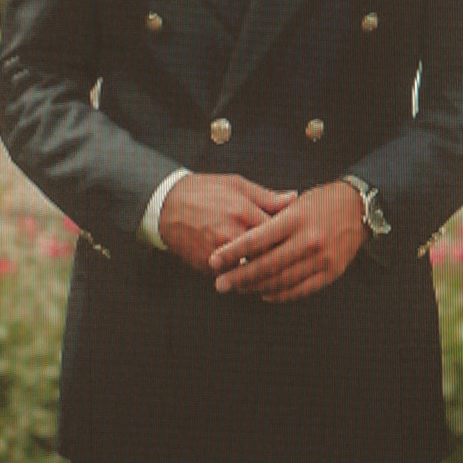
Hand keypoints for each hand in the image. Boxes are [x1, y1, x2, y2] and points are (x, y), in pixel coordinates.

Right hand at [150, 173, 284, 274]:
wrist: (165, 205)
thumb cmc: (203, 191)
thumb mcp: (236, 185)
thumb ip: (267, 196)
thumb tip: (294, 199)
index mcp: (243, 212)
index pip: (280, 233)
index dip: (291, 236)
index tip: (297, 237)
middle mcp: (231, 235)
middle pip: (269, 256)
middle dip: (281, 257)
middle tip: (290, 256)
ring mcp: (218, 254)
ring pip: (252, 271)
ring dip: (264, 271)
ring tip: (274, 266)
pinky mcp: (207, 268)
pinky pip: (234, 277)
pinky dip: (244, 276)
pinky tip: (252, 271)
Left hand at [215, 181, 368, 302]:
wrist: (359, 210)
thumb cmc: (320, 204)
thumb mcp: (294, 205)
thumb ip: (269, 221)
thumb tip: (240, 241)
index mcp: (295, 219)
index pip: (257, 239)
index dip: (232, 252)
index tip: (213, 261)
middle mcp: (309, 240)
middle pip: (266, 265)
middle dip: (239, 277)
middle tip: (220, 284)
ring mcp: (322, 259)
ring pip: (281, 281)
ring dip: (256, 288)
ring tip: (238, 289)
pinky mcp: (331, 274)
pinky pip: (300, 290)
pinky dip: (279, 294)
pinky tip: (264, 293)